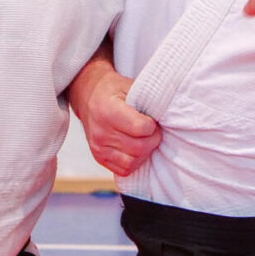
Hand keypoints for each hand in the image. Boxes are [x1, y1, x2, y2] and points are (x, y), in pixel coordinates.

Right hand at [71, 61, 160, 177]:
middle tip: (152, 131)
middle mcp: (101, 132)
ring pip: (132, 162)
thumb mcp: (129, 86)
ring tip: (144, 139)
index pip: (140, 128)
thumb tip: (166, 116)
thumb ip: (146, 100)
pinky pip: (124, 170)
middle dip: (152, 140)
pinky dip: (134, 161)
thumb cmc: (112, 89)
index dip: (152, 126)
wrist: (88, 95)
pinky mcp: (99, 157)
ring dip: (145, 152)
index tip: (152, 120)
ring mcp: (98, 147)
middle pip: (138, 148)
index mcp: (108, 111)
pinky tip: (135, 149)